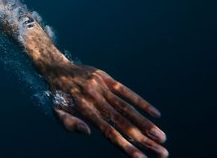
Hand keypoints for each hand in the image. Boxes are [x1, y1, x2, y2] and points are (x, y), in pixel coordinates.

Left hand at [45, 63, 167, 157]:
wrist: (54, 67)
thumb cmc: (57, 95)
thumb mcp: (56, 111)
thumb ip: (70, 124)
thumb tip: (89, 133)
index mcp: (84, 111)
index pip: (109, 133)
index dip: (126, 147)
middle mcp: (95, 99)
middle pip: (123, 123)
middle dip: (144, 140)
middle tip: (163, 153)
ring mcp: (101, 87)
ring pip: (127, 108)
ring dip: (146, 124)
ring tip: (162, 138)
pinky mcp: (105, 77)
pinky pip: (125, 90)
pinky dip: (141, 102)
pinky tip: (156, 114)